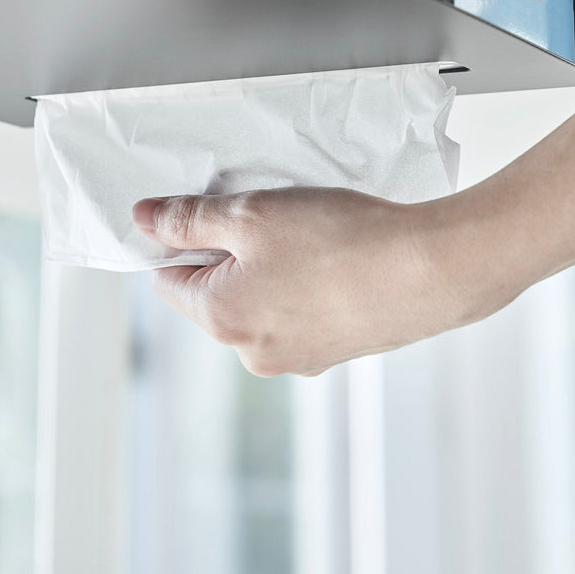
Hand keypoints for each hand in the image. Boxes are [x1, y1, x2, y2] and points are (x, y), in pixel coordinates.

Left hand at [131, 187, 492, 376]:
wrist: (430, 270)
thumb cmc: (339, 240)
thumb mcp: (249, 214)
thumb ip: (189, 219)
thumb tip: (144, 220)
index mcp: (221, 319)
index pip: (167, 281)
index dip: (180, 241)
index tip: (210, 215)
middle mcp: (252, 353)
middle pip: (214, 297)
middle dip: (230, 258)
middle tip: (269, 220)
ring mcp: (297, 359)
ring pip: (259, 307)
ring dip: (270, 274)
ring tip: (310, 240)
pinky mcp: (335, 354)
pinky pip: (299, 318)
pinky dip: (306, 291)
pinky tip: (335, 262)